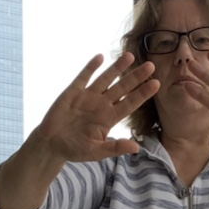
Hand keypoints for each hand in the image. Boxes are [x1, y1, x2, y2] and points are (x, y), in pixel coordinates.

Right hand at [37, 53, 159, 161]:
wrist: (52, 144)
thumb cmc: (75, 149)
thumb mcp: (96, 152)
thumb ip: (115, 148)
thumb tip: (136, 148)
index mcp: (109, 119)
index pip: (130, 104)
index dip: (142, 93)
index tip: (156, 84)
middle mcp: (101, 105)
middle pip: (122, 88)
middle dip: (136, 77)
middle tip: (151, 65)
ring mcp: (88, 97)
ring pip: (106, 79)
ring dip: (117, 68)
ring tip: (130, 56)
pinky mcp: (73, 92)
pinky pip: (83, 77)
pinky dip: (91, 67)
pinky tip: (101, 57)